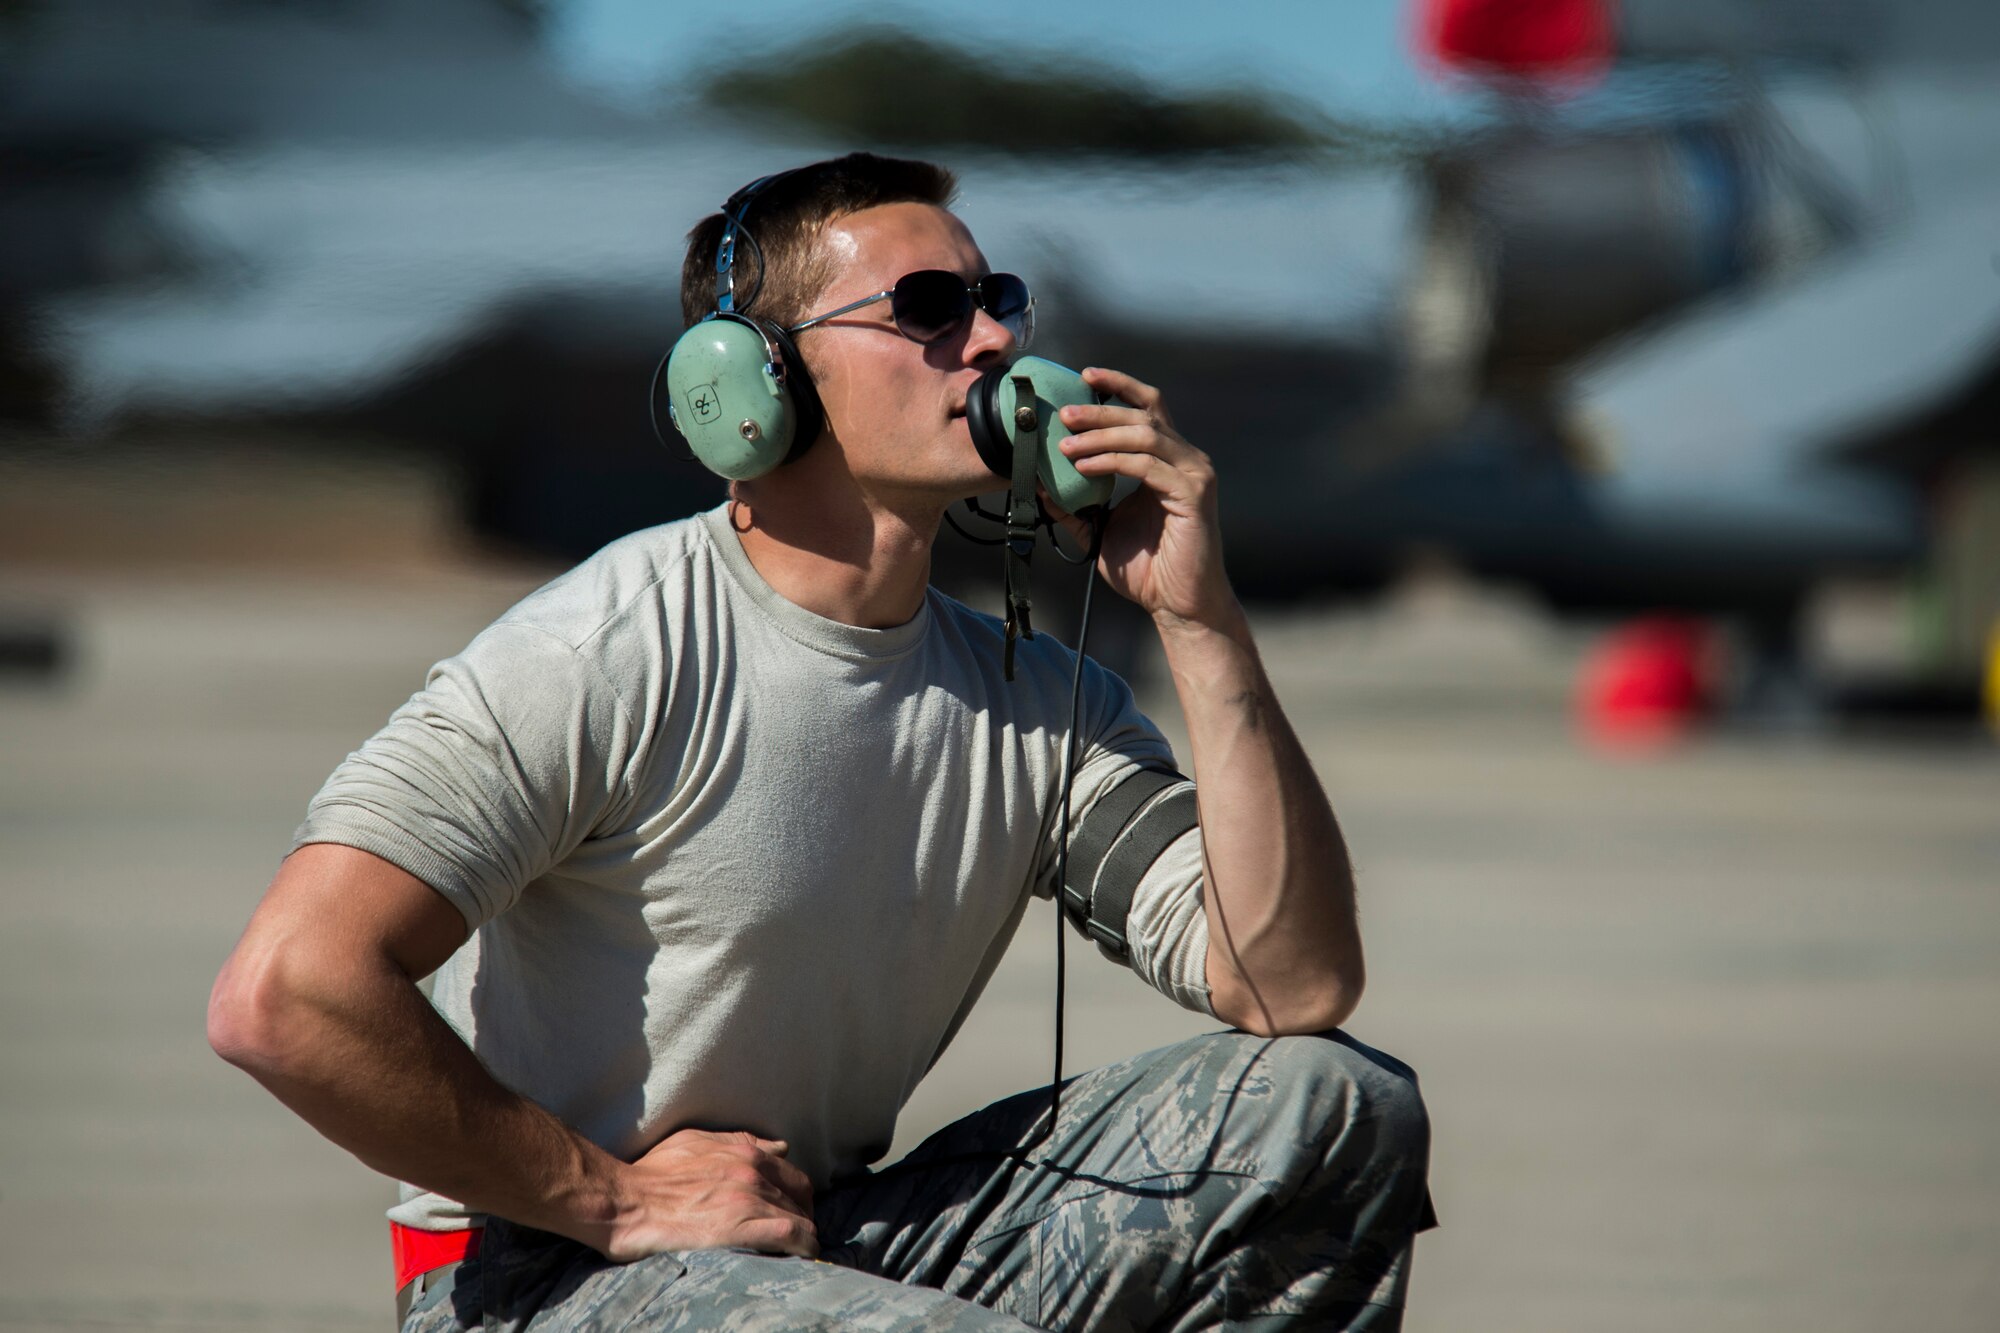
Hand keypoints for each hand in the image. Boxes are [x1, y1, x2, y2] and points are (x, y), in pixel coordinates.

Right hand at [605, 1128, 817, 1261]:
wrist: (628, 1201)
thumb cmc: (653, 1173)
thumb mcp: (697, 1142)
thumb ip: (740, 1141)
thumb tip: (779, 1147)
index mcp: (745, 1153)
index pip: (794, 1176)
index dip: (798, 1197)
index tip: (793, 1212)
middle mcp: (754, 1174)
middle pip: (802, 1197)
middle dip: (803, 1216)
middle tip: (796, 1234)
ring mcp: (750, 1201)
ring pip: (800, 1218)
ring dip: (803, 1235)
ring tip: (796, 1252)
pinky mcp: (743, 1228)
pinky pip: (791, 1237)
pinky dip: (802, 1247)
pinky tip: (799, 1257)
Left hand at [1051, 367, 1240, 633]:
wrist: (1177, 605)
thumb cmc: (1147, 570)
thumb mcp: (1101, 531)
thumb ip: (1075, 507)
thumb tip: (1041, 485)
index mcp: (1168, 461)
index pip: (1147, 409)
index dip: (1119, 386)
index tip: (1084, 376)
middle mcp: (1186, 460)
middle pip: (1143, 414)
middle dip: (1101, 408)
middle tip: (1063, 412)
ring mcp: (1194, 475)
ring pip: (1146, 434)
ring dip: (1101, 434)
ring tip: (1066, 443)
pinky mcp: (1194, 494)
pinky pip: (1147, 465)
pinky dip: (1113, 461)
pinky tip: (1085, 466)